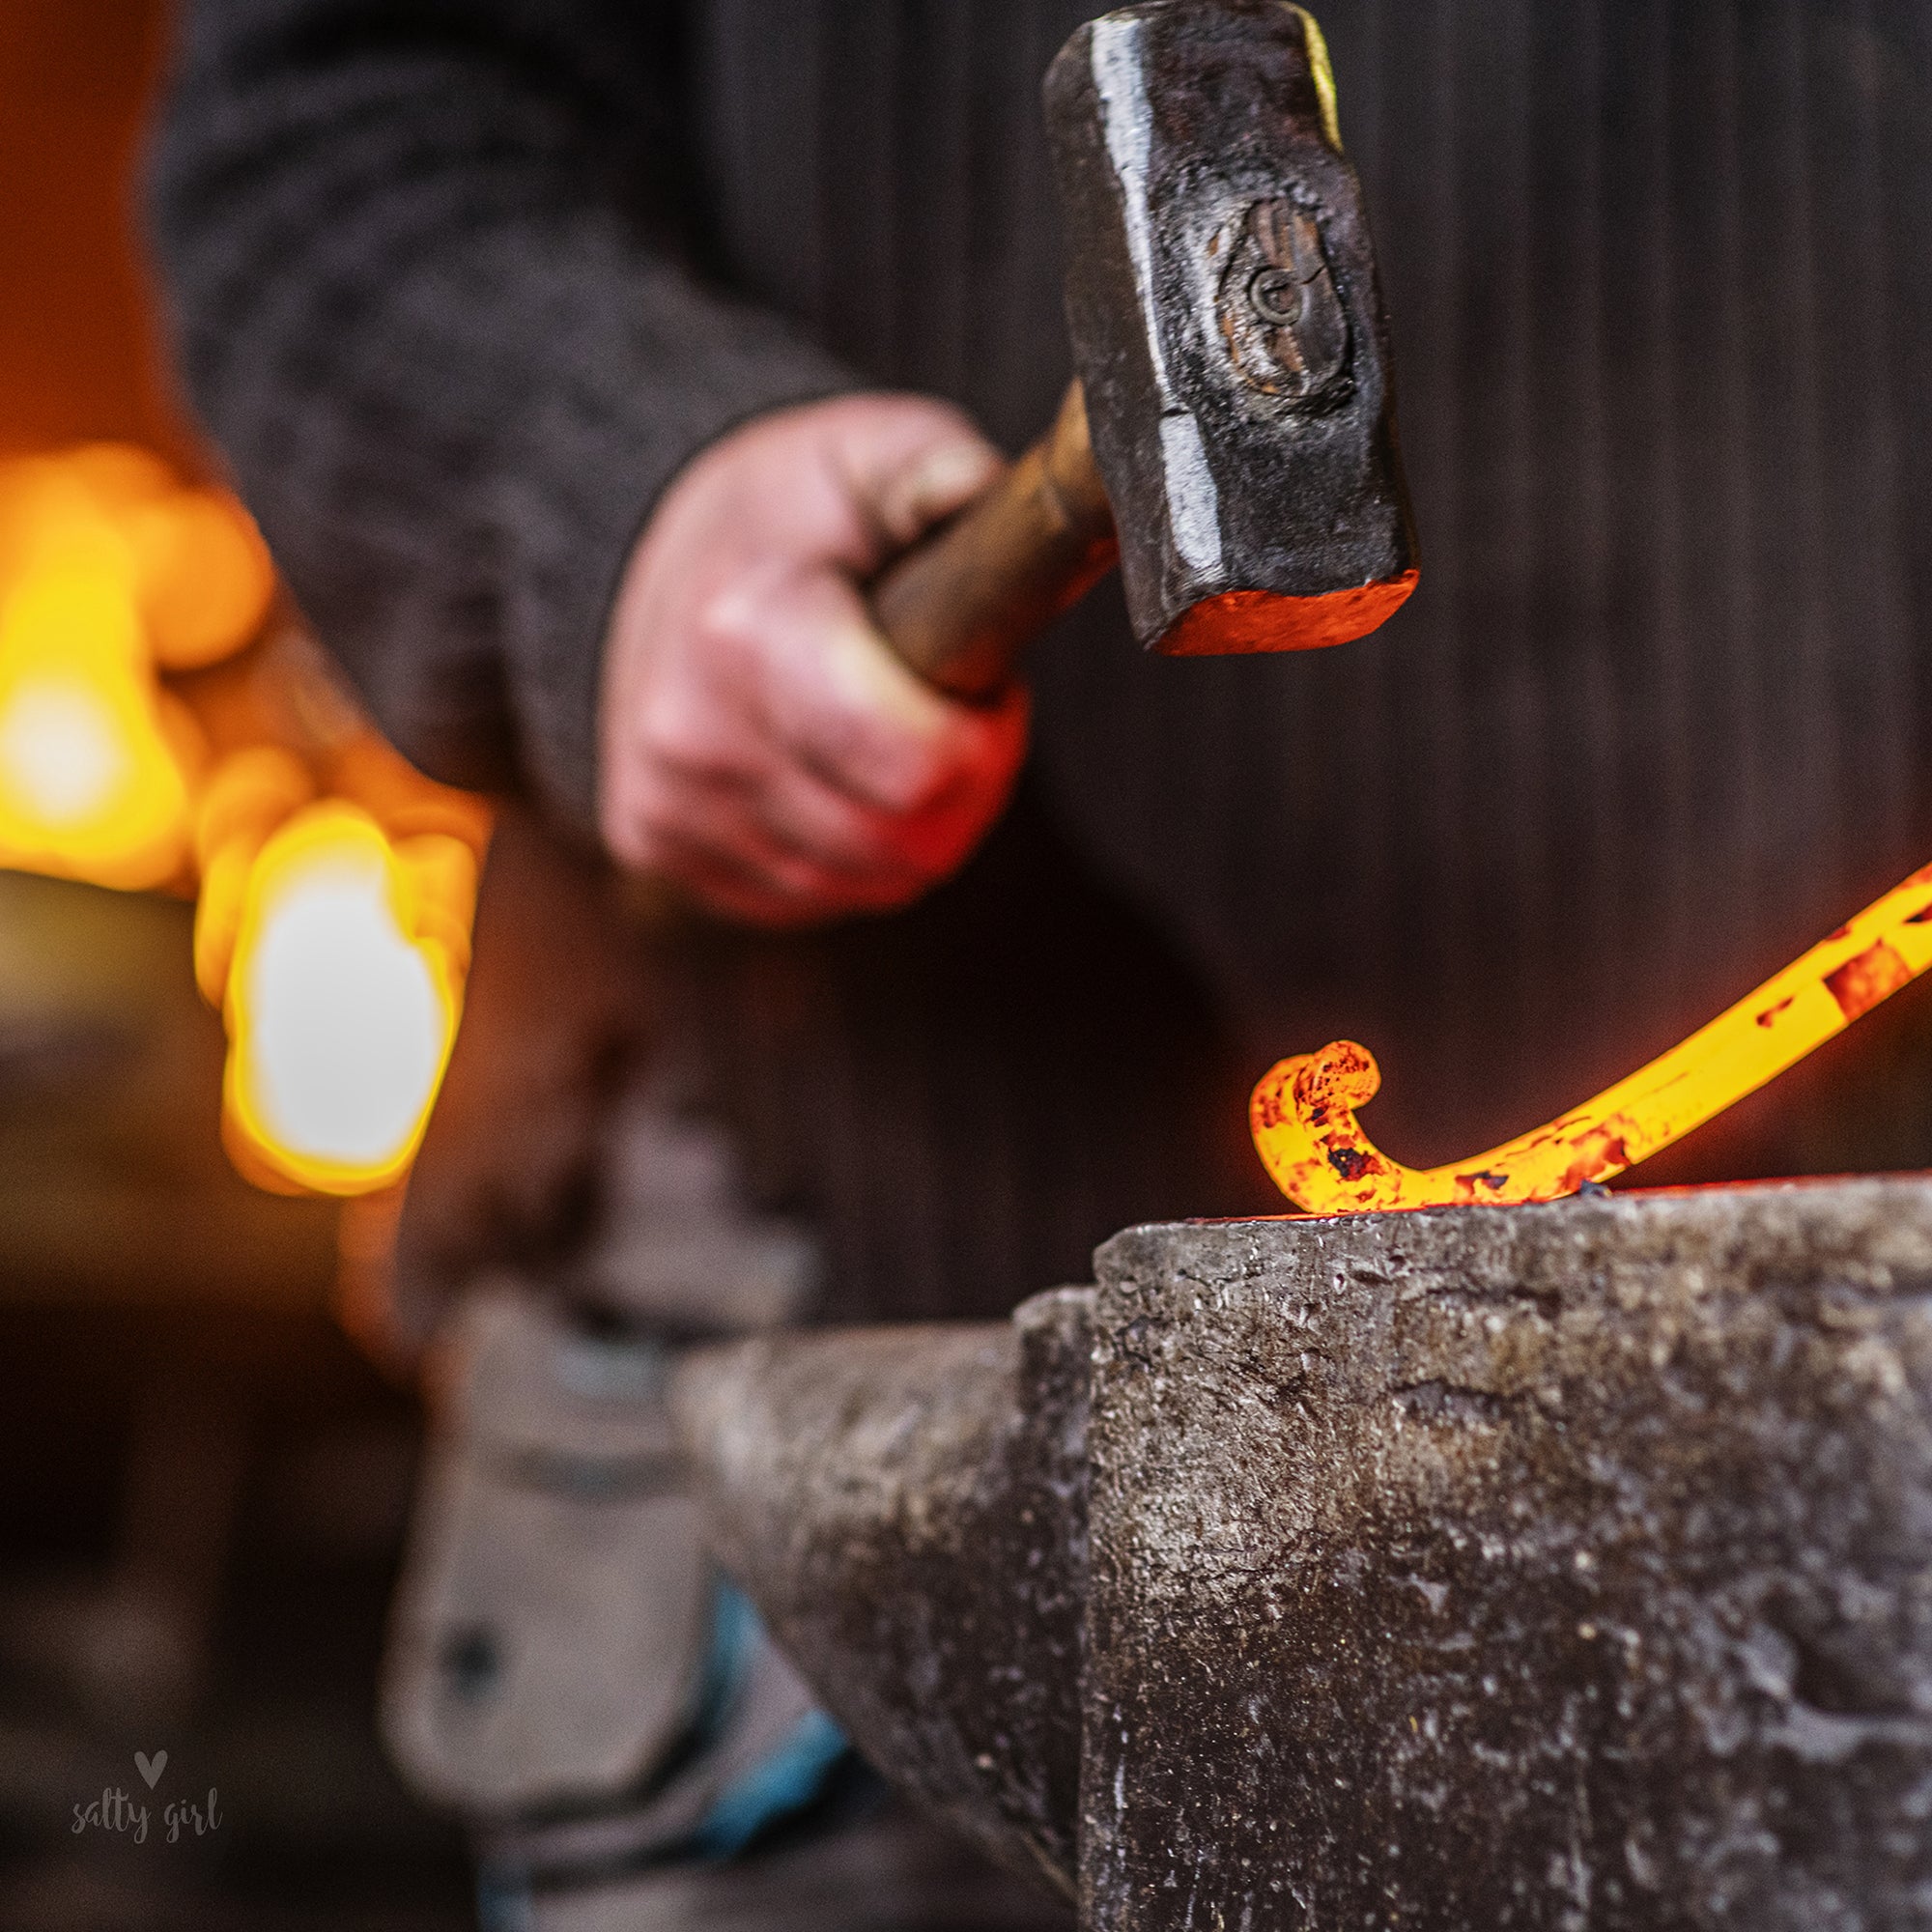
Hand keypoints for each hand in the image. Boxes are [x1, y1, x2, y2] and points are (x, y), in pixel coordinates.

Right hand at [598, 394, 1028, 925]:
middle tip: (949, 712)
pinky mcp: (653, 844)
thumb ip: (935, 470)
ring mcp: (667, 800)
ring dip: (910, 826)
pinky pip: (811, 896)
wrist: (646, 554)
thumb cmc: (789, 511)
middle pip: (902, 842)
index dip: (983, 741)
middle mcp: (692, 732)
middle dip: (961, 788)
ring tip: (889, 735)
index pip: (913, 770)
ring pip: (866, 881)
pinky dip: (849, 853)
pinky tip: (833, 773)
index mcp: (747, 632)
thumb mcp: (866, 455)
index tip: (982, 687)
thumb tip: (974, 490)